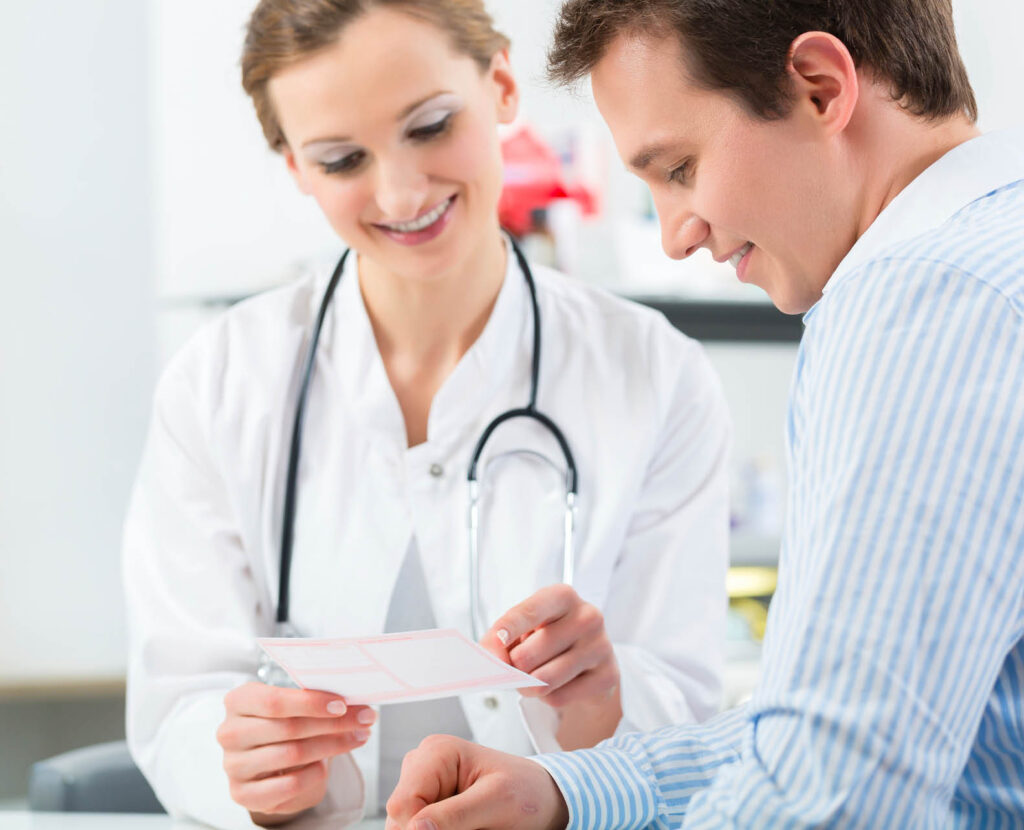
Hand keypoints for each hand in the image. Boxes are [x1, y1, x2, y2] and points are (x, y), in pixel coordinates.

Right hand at [217, 682, 375, 824]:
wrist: (267, 763)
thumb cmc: (283, 725)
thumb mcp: (292, 706)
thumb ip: (312, 698)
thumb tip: (353, 697)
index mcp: (238, 701)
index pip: (274, 701)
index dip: (311, 703)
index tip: (344, 704)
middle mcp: (230, 733)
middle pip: (288, 728)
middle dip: (333, 724)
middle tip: (364, 719)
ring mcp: (233, 765)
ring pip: (292, 755)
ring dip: (332, 746)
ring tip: (358, 737)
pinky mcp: (242, 794)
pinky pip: (288, 785)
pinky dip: (314, 773)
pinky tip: (327, 764)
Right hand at [385, 735, 568, 829]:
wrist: (540, 798)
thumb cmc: (525, 791)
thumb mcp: (497, 802)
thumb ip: (456, 814)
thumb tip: (415, 828)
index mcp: (437, 752)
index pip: (403, 803)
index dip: (418, 829)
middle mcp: (422, 765)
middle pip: (400, 818)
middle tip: (472, 828)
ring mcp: (423, 786)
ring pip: (406, 828)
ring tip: (472, 826)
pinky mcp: (427, 804)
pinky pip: (418, 829)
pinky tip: (466, 828)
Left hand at [481, 584, 619, 708]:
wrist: (589, 660)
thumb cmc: (550, 637)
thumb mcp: (526, 628)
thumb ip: (504, 639)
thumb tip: (489, 658)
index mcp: (563, 596)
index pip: (528, 612)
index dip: (506, 630)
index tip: (490, 646)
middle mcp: (587, 616)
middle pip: (528, 655)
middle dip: (514, 668)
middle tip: (518, 666)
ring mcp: (601, 646)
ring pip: (543, 680)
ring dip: (528, 687)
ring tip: (533, 678)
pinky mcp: (608, 675)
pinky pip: (559, 697)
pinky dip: (548, 697)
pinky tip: (559, 684)